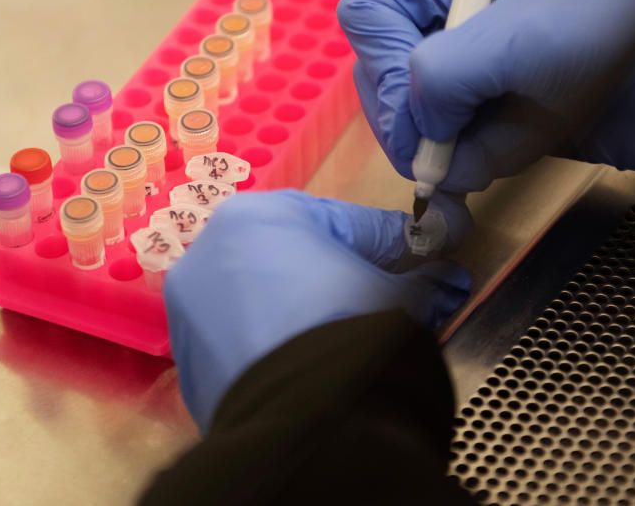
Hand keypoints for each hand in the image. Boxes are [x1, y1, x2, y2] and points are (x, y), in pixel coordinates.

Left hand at [163, 190, 470, 432]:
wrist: (299, 421)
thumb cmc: (348, 328)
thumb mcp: (398, 294)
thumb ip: (423, 277)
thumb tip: (447, 278)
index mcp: (258, 214)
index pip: (342, 221)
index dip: (389, 244)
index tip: (421, 258)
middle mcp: (209, 250)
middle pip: (293, 256)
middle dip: (338, 275)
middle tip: (379, 300)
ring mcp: (190, 308)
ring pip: (261, 298)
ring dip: (299, 309)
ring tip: (339, 336)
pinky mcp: (187, 361)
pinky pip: (241, 341)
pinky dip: (269, 347)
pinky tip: (302, 365)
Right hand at [337, 0, 634, 192]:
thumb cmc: (602, 43)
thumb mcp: (517, 43)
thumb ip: (442, 75)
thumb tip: (418, 129)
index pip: (370, 14)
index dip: (381, 63)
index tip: (417, 106)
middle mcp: (449, 19)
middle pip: (379, 73)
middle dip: (407, 120)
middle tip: (434, 156)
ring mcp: (466, 70)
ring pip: (410, 121)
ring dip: (444, 147)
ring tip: (490, 152)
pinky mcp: (483, 113)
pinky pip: (449, 148)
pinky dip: (471, 163)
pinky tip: (509, 154)